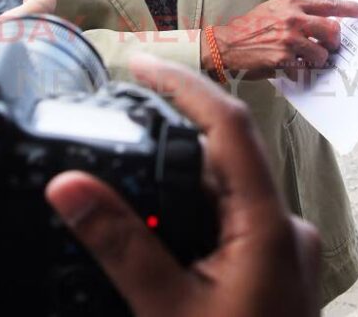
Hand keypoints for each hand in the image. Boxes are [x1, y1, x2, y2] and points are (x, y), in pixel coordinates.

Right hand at [46, 54, 320, 316]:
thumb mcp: (164, 310)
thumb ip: (118, 242)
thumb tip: (68, 185)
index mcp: (269, 227)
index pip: (228, 127)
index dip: (184, 86)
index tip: (141, 65)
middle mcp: (288, 231)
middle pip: (229, 157)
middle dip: (176, 134)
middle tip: (124, 117)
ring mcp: (289, 254)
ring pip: (234, 192)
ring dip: (186, 178)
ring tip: (132, 174)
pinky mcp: (281, 273)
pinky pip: (240, 223)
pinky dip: (202, 213)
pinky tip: (168, 230)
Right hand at [205, 0, 357, 80]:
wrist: (227, 44)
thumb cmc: (252, 25)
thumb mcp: (276, 5)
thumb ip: (302, 0)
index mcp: (292, 3)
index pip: (329, 4)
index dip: (350, 8)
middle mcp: (292, 19)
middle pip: (332, 30)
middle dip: (335, 41)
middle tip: (331, 45)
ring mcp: (288, 40)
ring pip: (322, 53)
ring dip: (318, 58)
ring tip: (306, 58)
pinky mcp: (283, 59)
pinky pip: (305, 68)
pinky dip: (301, 69)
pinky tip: (291, 66)